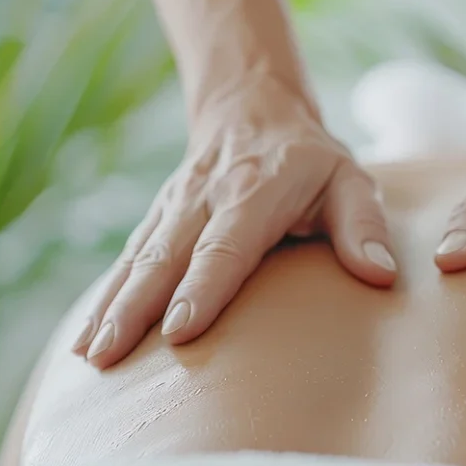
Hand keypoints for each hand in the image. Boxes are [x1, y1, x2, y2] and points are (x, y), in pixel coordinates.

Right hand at [73, 78, 397, 367]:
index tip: (181, 329)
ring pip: (136, 261)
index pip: (225, 244)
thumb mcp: (349, 178)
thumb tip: (379, 274)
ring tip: (90, 357)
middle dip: (135, 308)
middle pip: (164, 257)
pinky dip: (104, 300)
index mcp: (254, 192)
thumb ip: (363, 224)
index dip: (203, 286)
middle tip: (110, 356)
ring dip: (110, 308)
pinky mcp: (156, 220)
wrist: (251, 109)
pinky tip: (85, 341)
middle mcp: (203, 199)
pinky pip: (127, 261)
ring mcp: (173, 208)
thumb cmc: (309, 159)